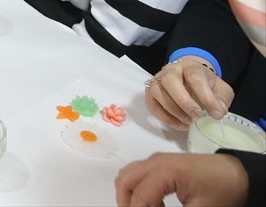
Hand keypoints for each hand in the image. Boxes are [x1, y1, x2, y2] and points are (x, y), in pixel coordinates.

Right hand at [115, 152, 248, 206]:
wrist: (238, 175)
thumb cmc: (221, 193)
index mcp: (165, 172)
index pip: (140, 197)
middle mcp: (155, 162)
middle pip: (125, 181)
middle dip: (127, 203)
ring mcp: (157, 159)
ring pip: (128, 176)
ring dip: (132, 195)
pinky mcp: (161, 162)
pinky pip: (138, 174)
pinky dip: (139, 189)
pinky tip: (157, 204)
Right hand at [145, 56, 233, 129]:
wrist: (191, 80)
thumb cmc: (206, 85)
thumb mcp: (220, 89)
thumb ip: (222, 99)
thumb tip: (218, 111)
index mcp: (190, 66)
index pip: (195, 77)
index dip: (206, 97)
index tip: (216, 114)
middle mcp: (170, 70)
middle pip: (169, 80)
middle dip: (183, 101)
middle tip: (196, 116)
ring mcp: (157, 80)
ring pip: (157, 91)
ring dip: (173, 110)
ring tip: (188, 121)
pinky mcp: (151, 94)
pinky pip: (152, 105)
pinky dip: (164, 117)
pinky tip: (179, 124)